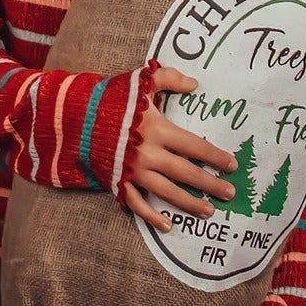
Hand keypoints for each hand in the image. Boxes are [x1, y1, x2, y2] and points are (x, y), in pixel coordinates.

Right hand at [119, 64, 240, 229]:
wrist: (73, 116)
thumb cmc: (110, 98)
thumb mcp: (140, 82)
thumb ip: (168, 79)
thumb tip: (195, 84)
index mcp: (157, 129)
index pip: (195, 146)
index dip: (215, 156)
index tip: (232, 164)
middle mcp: (148, 153)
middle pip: (186, 173)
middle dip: (210, 184)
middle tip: (230, 193)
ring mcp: (133, 170)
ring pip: (167, 192)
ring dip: (190, 203)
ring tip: (209, 210)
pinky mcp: (118, 181)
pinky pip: (137, 203)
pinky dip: (152, 216)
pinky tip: (168, 225)